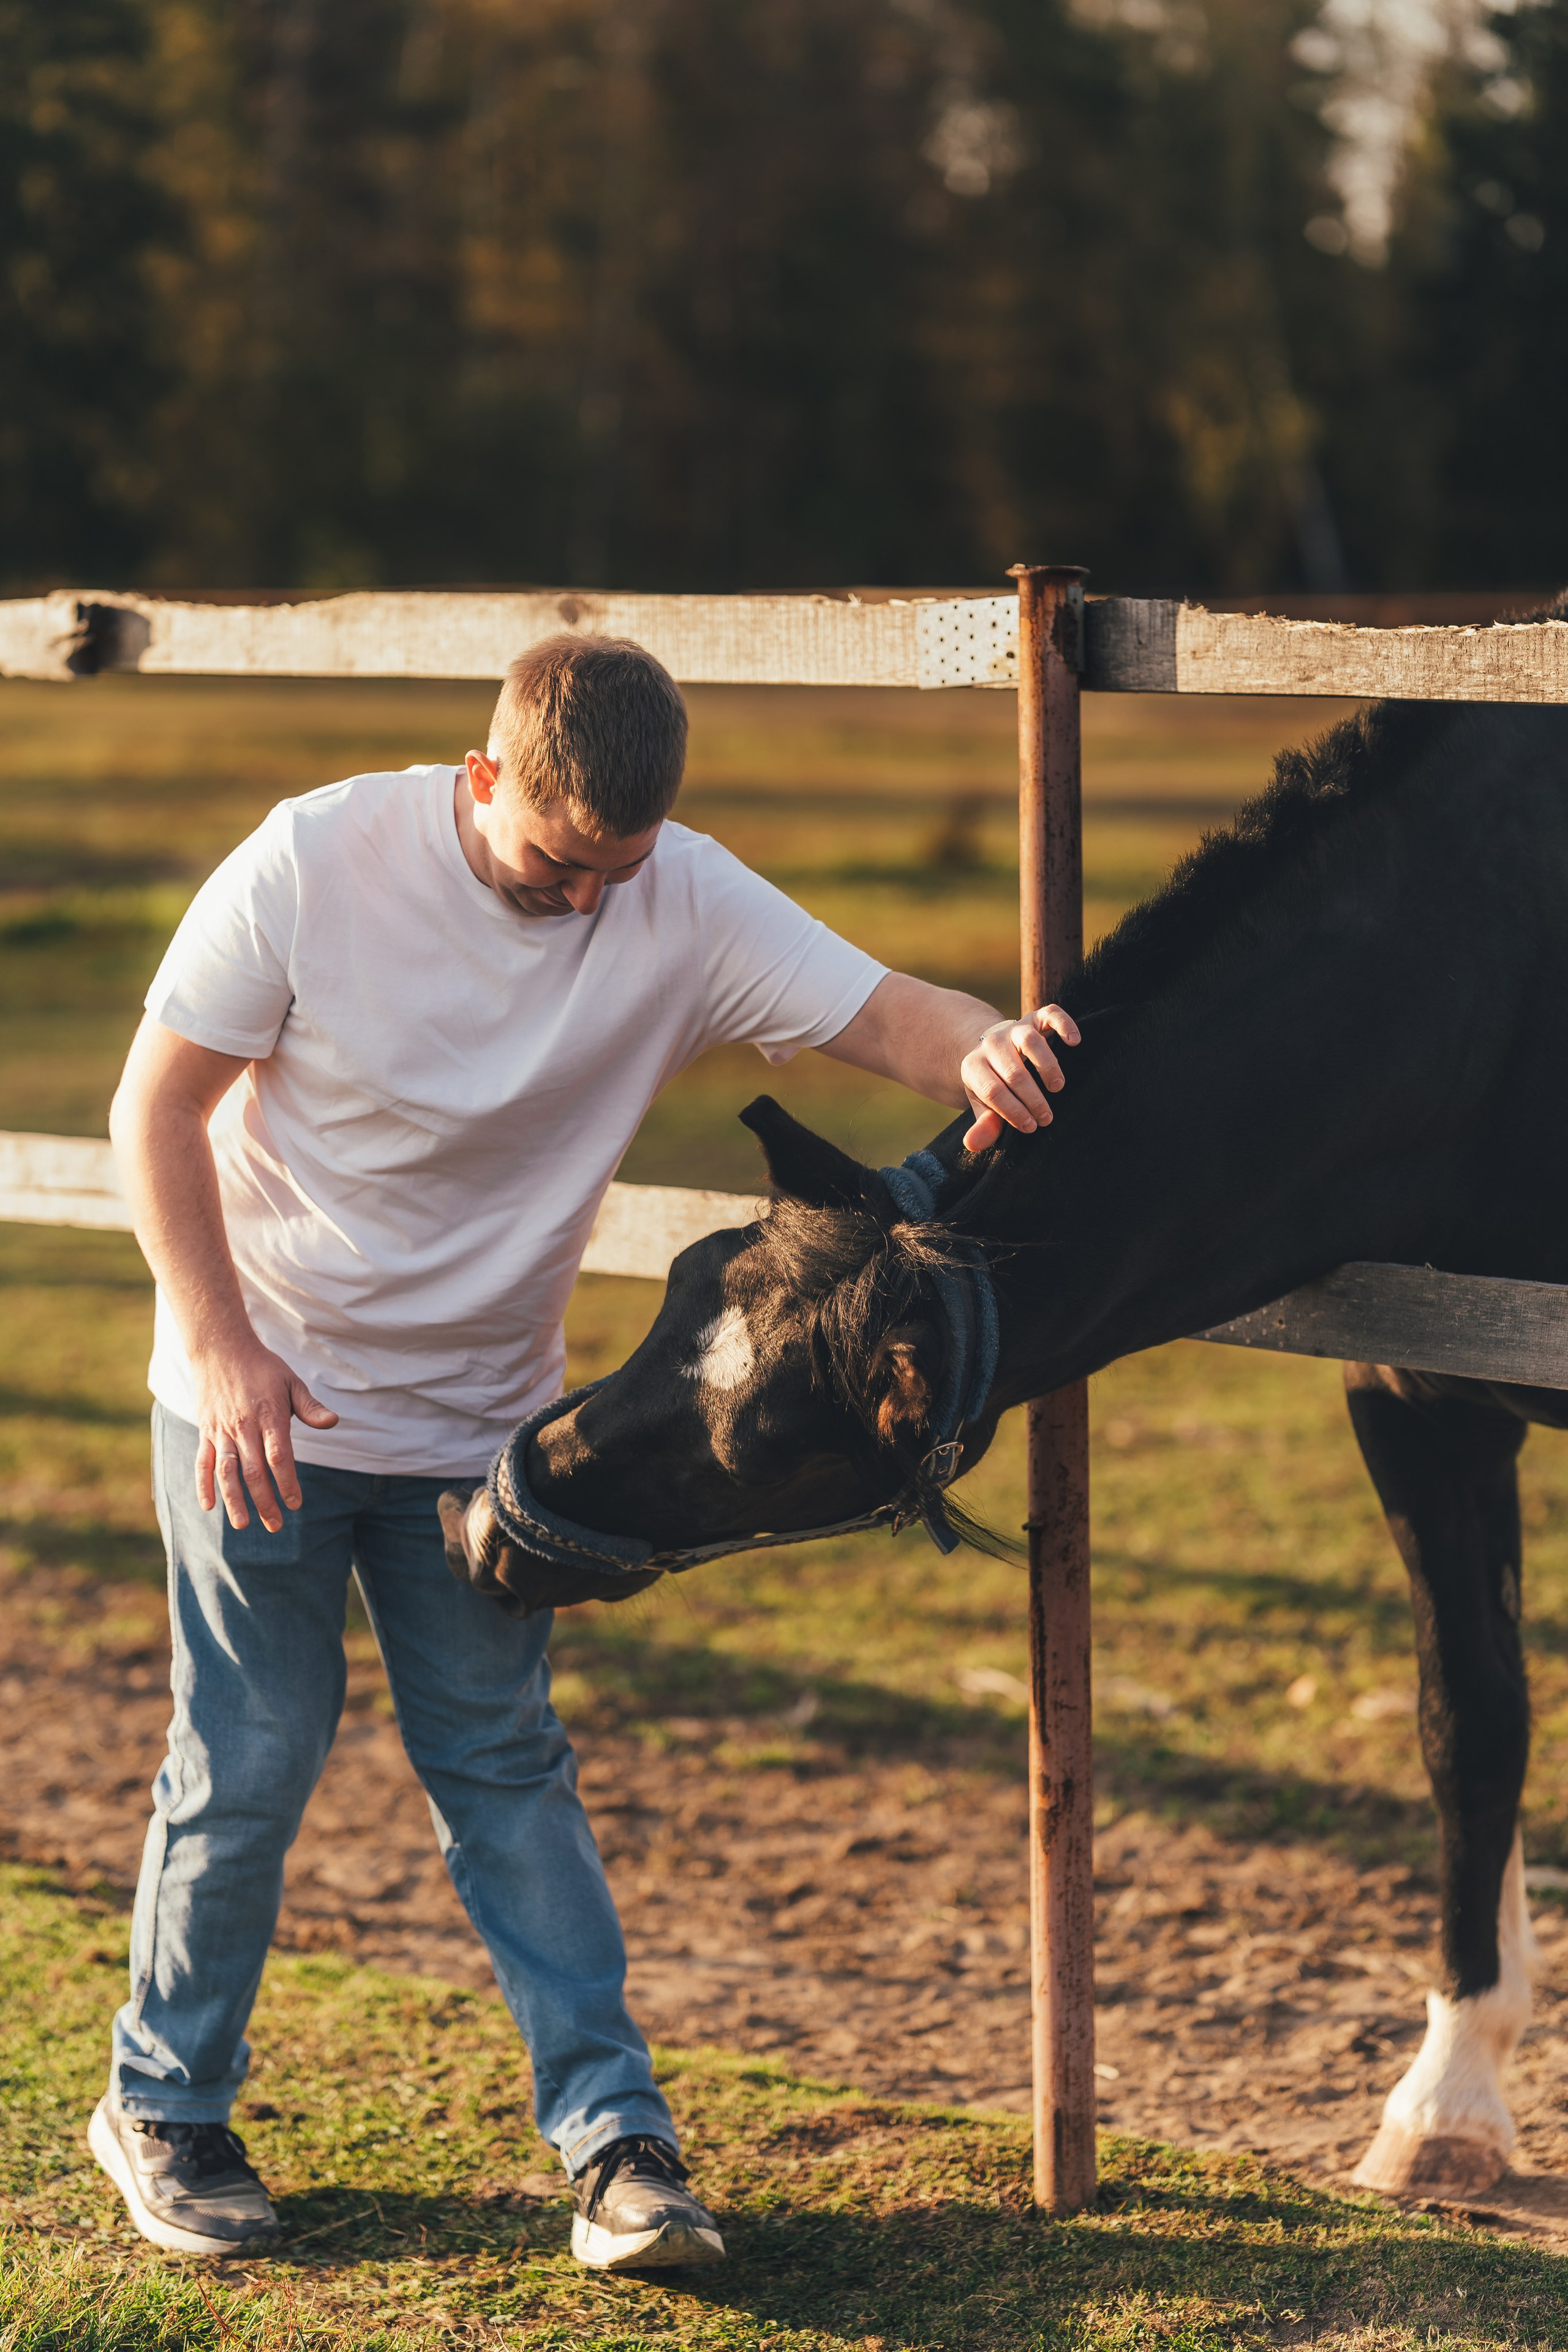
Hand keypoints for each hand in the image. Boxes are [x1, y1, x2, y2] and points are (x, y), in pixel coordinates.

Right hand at [192, 1339, 338, 1531]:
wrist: (220, 1348)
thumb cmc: (262, 1368)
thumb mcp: (291, 1381)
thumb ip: (310, 1406)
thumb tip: (333, 1422)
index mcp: (269, 1415)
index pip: (279, 1457)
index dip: (287, 1483)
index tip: (295, 1504)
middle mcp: (243, 1426)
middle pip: (254, 1471)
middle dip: (265, 1501)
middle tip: (275, 1525)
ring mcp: (221, 1431)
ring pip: (226, 1471)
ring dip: (233, 1500)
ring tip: (242, 1524)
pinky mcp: (205, 1432)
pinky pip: (202, 1461)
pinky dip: (202, 1484)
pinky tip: (207, 1506)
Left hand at [960, 1003, 1081, 1152]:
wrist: (994, 1051)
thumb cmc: (993, 1085)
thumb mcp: (984, 1106)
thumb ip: (983, 1125)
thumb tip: (972, 1144)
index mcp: (973, 1067)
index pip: (992, 1091)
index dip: (1012, 1111)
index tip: (1030, 1127)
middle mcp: (991, 1044)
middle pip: (1013, 1072)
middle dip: (1032, 1099)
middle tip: (1046, 1118)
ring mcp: (1013, 1029)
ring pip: (1030, 1042)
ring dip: (1047, 1067)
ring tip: (1057, 1088)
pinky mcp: (1034, 1018)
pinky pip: (1049, 1014)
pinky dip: (1064, 1025)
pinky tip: (1074, 1042)